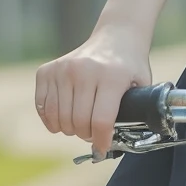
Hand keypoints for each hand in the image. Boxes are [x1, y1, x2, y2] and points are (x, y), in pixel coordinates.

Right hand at [34, 25, 151, 156]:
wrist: (115, 37)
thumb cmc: (130, 66)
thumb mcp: (143, 85)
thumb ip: (138, 111)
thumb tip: (126, 142)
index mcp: (111, 76)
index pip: (101, 120)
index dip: (101, 140)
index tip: (102, 148)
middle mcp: (84, 70)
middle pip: (78, 121)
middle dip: (86, 135)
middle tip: (92, 134)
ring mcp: (63, 69)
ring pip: (59, 117)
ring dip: (68, 129)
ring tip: (79, 126)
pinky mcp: (47, 70)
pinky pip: (42, 106)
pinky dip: (50, 119)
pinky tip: (61, 120)